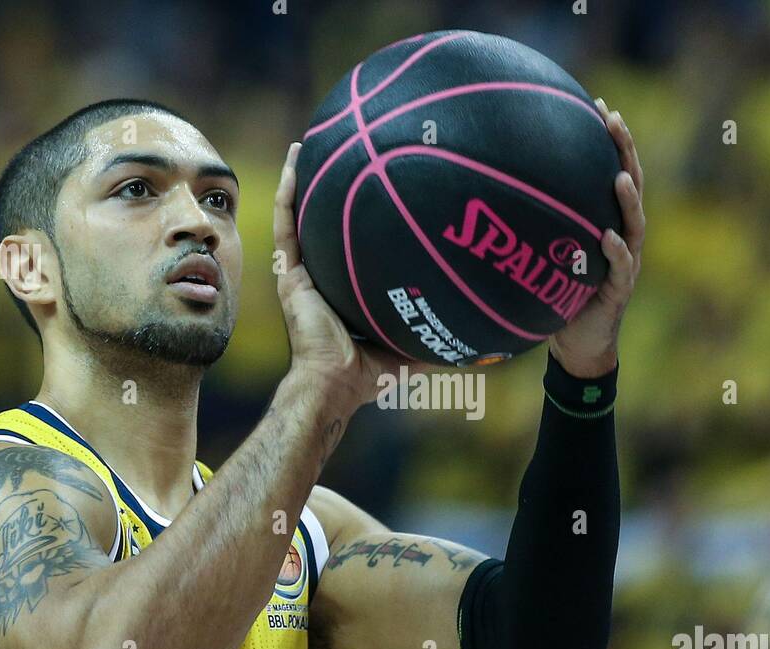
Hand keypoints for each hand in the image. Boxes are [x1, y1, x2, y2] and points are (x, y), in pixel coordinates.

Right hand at [273, 142, 421, 407]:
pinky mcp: (290, 273)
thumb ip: (438, 329)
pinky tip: (295, 162)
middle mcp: (322, 273)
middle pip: (325, 221)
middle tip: (346, 152)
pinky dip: (287, 193)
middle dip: (330, 189)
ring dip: (302, 179)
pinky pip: (286, 225)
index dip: (360, 216)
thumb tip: (482, 334)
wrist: (337, 382)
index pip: (352, 243)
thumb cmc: (370, 371)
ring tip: (310, 145)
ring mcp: (303, 271)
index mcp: (346, 286)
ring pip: (299, 214)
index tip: (377, 185)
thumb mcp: (412, 341)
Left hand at [549, 98, 644, 378]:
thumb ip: (534, 226)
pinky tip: (607, 236)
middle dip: (625, 151)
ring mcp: (626, 262)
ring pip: (635, 223)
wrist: (578, 344)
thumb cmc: (559, 296)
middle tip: (613, 120)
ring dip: (627, 198)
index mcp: (609, 221)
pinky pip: (620, 268)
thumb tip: (487, 192)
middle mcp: (624, 236)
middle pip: (631, 185)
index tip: (598, 105)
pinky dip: (615, 251)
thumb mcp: (545, 254)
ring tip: (618, 176)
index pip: (614, 171)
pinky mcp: (619, 290)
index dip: (611, 140)